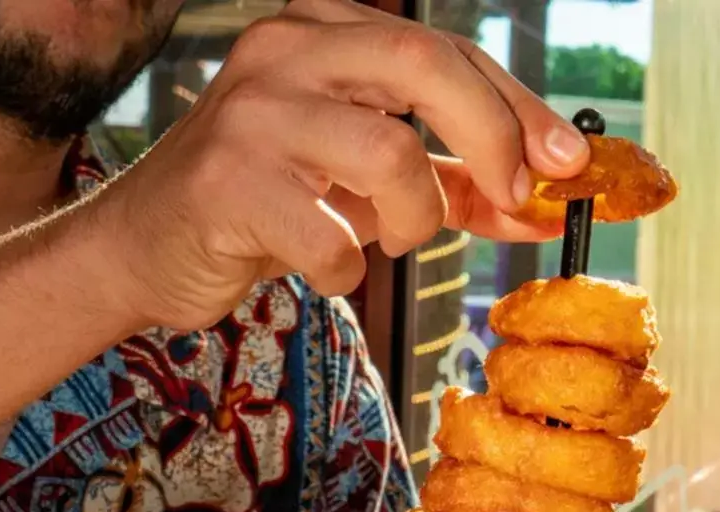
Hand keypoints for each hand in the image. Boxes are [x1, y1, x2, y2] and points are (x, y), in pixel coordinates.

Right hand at [94, 0, 589, 330]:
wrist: (150, 247)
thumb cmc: (268, 206)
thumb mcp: (366, 186)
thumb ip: (449, 186)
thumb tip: (536, 208)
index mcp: (327, 35)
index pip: (447, 53)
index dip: (519, 109)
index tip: (569, 165)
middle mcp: (288, 53)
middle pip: (423, 64)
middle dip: (490, 138)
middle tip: (513, 199)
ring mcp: (252, 113)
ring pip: (386, 153)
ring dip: (412, 219)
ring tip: (383, 240)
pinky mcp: (226, 183)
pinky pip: (330, 235)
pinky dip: (349, 267)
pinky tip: (329, 266)